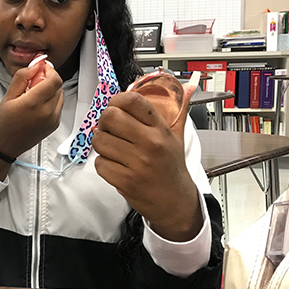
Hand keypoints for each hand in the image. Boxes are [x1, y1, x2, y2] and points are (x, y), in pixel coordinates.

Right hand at [0, 61, 63, 157]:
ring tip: (34, 94)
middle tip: (33, 82)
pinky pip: (59, 105)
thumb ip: (23, 77)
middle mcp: (47, 112)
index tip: (41, 69)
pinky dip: (52, 100)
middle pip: (58, 86)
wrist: (4, 145)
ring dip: (51, 90)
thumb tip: (35, 65)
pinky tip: (38, 104)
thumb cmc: (3, 123)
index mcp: (34, 103)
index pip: (54, 80)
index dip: (49, 70)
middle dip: (48, 79)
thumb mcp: (8, 95)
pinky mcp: (55, 125)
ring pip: (60, 95)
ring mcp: (53, 120)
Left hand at [92, 84, 200, 241]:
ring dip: (102, 143)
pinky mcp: (125, 180)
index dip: (118, 100)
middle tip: (110, 128)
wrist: (175, 201)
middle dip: (105, 121)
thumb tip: (189, 86)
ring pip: (100, 140)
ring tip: (113, 147)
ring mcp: (137, 163)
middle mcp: (150, 144)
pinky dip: (103, 163)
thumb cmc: (172, 167)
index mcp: (160, 129)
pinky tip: (115, 164)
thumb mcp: (177, 136)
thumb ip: (177, 110)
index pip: (133, 101)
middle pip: (110, 117)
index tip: (116, 106)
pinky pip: (100, 163)